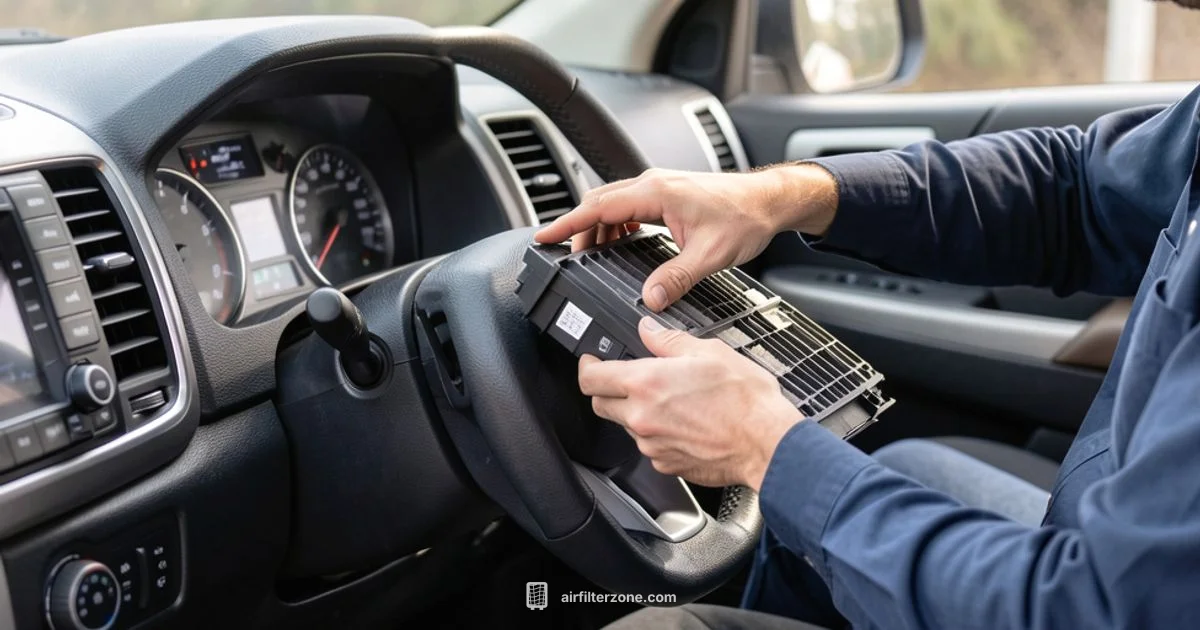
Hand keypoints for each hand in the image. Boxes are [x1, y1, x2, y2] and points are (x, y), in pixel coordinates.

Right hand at [534, 165, 837, 310]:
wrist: (770, 200)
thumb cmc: (745, 217)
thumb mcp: (710, 254)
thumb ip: (676, 277)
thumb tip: (650, 298)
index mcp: (656, 193)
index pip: (598, 208)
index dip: (568, 224)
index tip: (545, 237)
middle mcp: (653, 184)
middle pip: (599, 204)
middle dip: (579, 230)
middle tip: (566, 257)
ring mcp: (659, 186)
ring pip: (613, 204)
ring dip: (599, 228)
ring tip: (593, 256)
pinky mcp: (667, 192)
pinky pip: (629, 206)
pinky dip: (617, 224)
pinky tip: (622, 244)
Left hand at [578, 317, 802, 490]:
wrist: (768, 444)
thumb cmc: (746, 400)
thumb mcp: (709, 352)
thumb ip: (669, 341)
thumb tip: (648, 331)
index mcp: (646, 384)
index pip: (591, 378)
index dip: (586, 367)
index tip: (591, 362)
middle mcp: (641, 417)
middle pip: (601, 404)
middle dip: (607, 390)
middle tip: (627, 379)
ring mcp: (652, 445)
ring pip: (626, 426)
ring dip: (636, 412)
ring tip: (671, 402)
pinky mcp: (666, 465)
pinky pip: (650, 446)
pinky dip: (658, 434)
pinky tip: (684, 423)